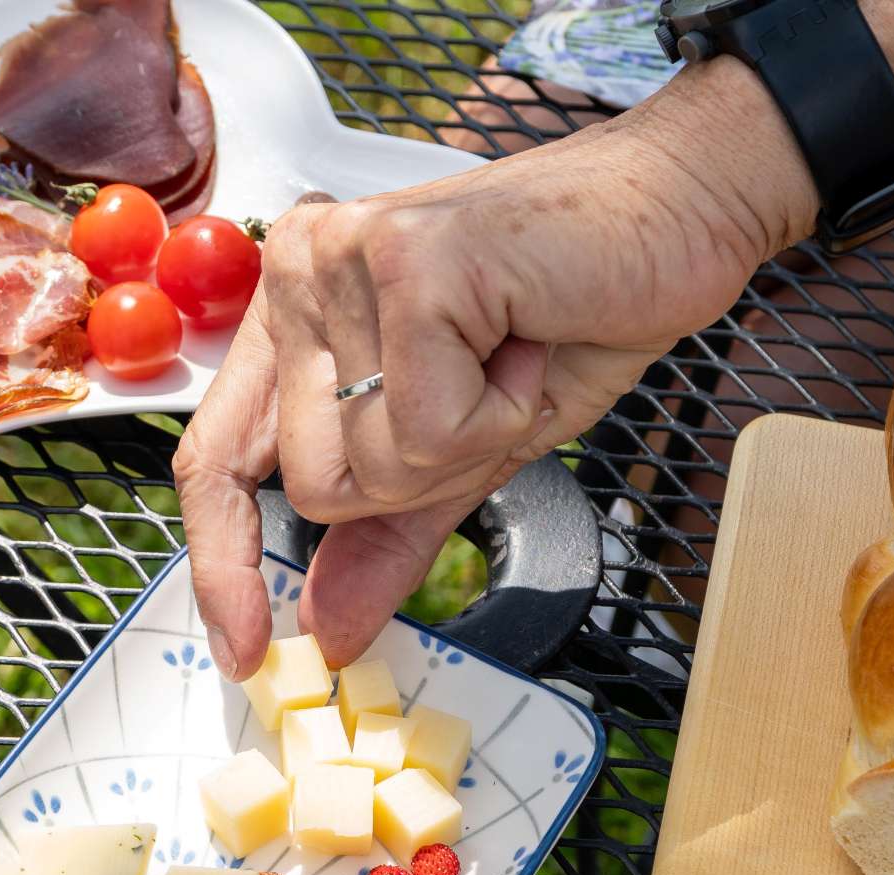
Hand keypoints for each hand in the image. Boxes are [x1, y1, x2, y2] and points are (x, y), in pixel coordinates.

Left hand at [173, 58, 814, 678]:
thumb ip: (386, 533)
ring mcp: (341, 260)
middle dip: (420, 479)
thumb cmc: (574, 309)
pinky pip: (429, 431)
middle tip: (484, 397)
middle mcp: (297, 273)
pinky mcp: (405, 262)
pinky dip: (500, 414)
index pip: (217, 458)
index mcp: (295, 315)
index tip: (247, 647)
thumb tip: (329, 630)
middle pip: (312, 486)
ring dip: (467, 443)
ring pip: (367, 467)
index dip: (222, 564)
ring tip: (509, 359)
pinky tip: (528, 342)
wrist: (676, 208)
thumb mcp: (469, 447)